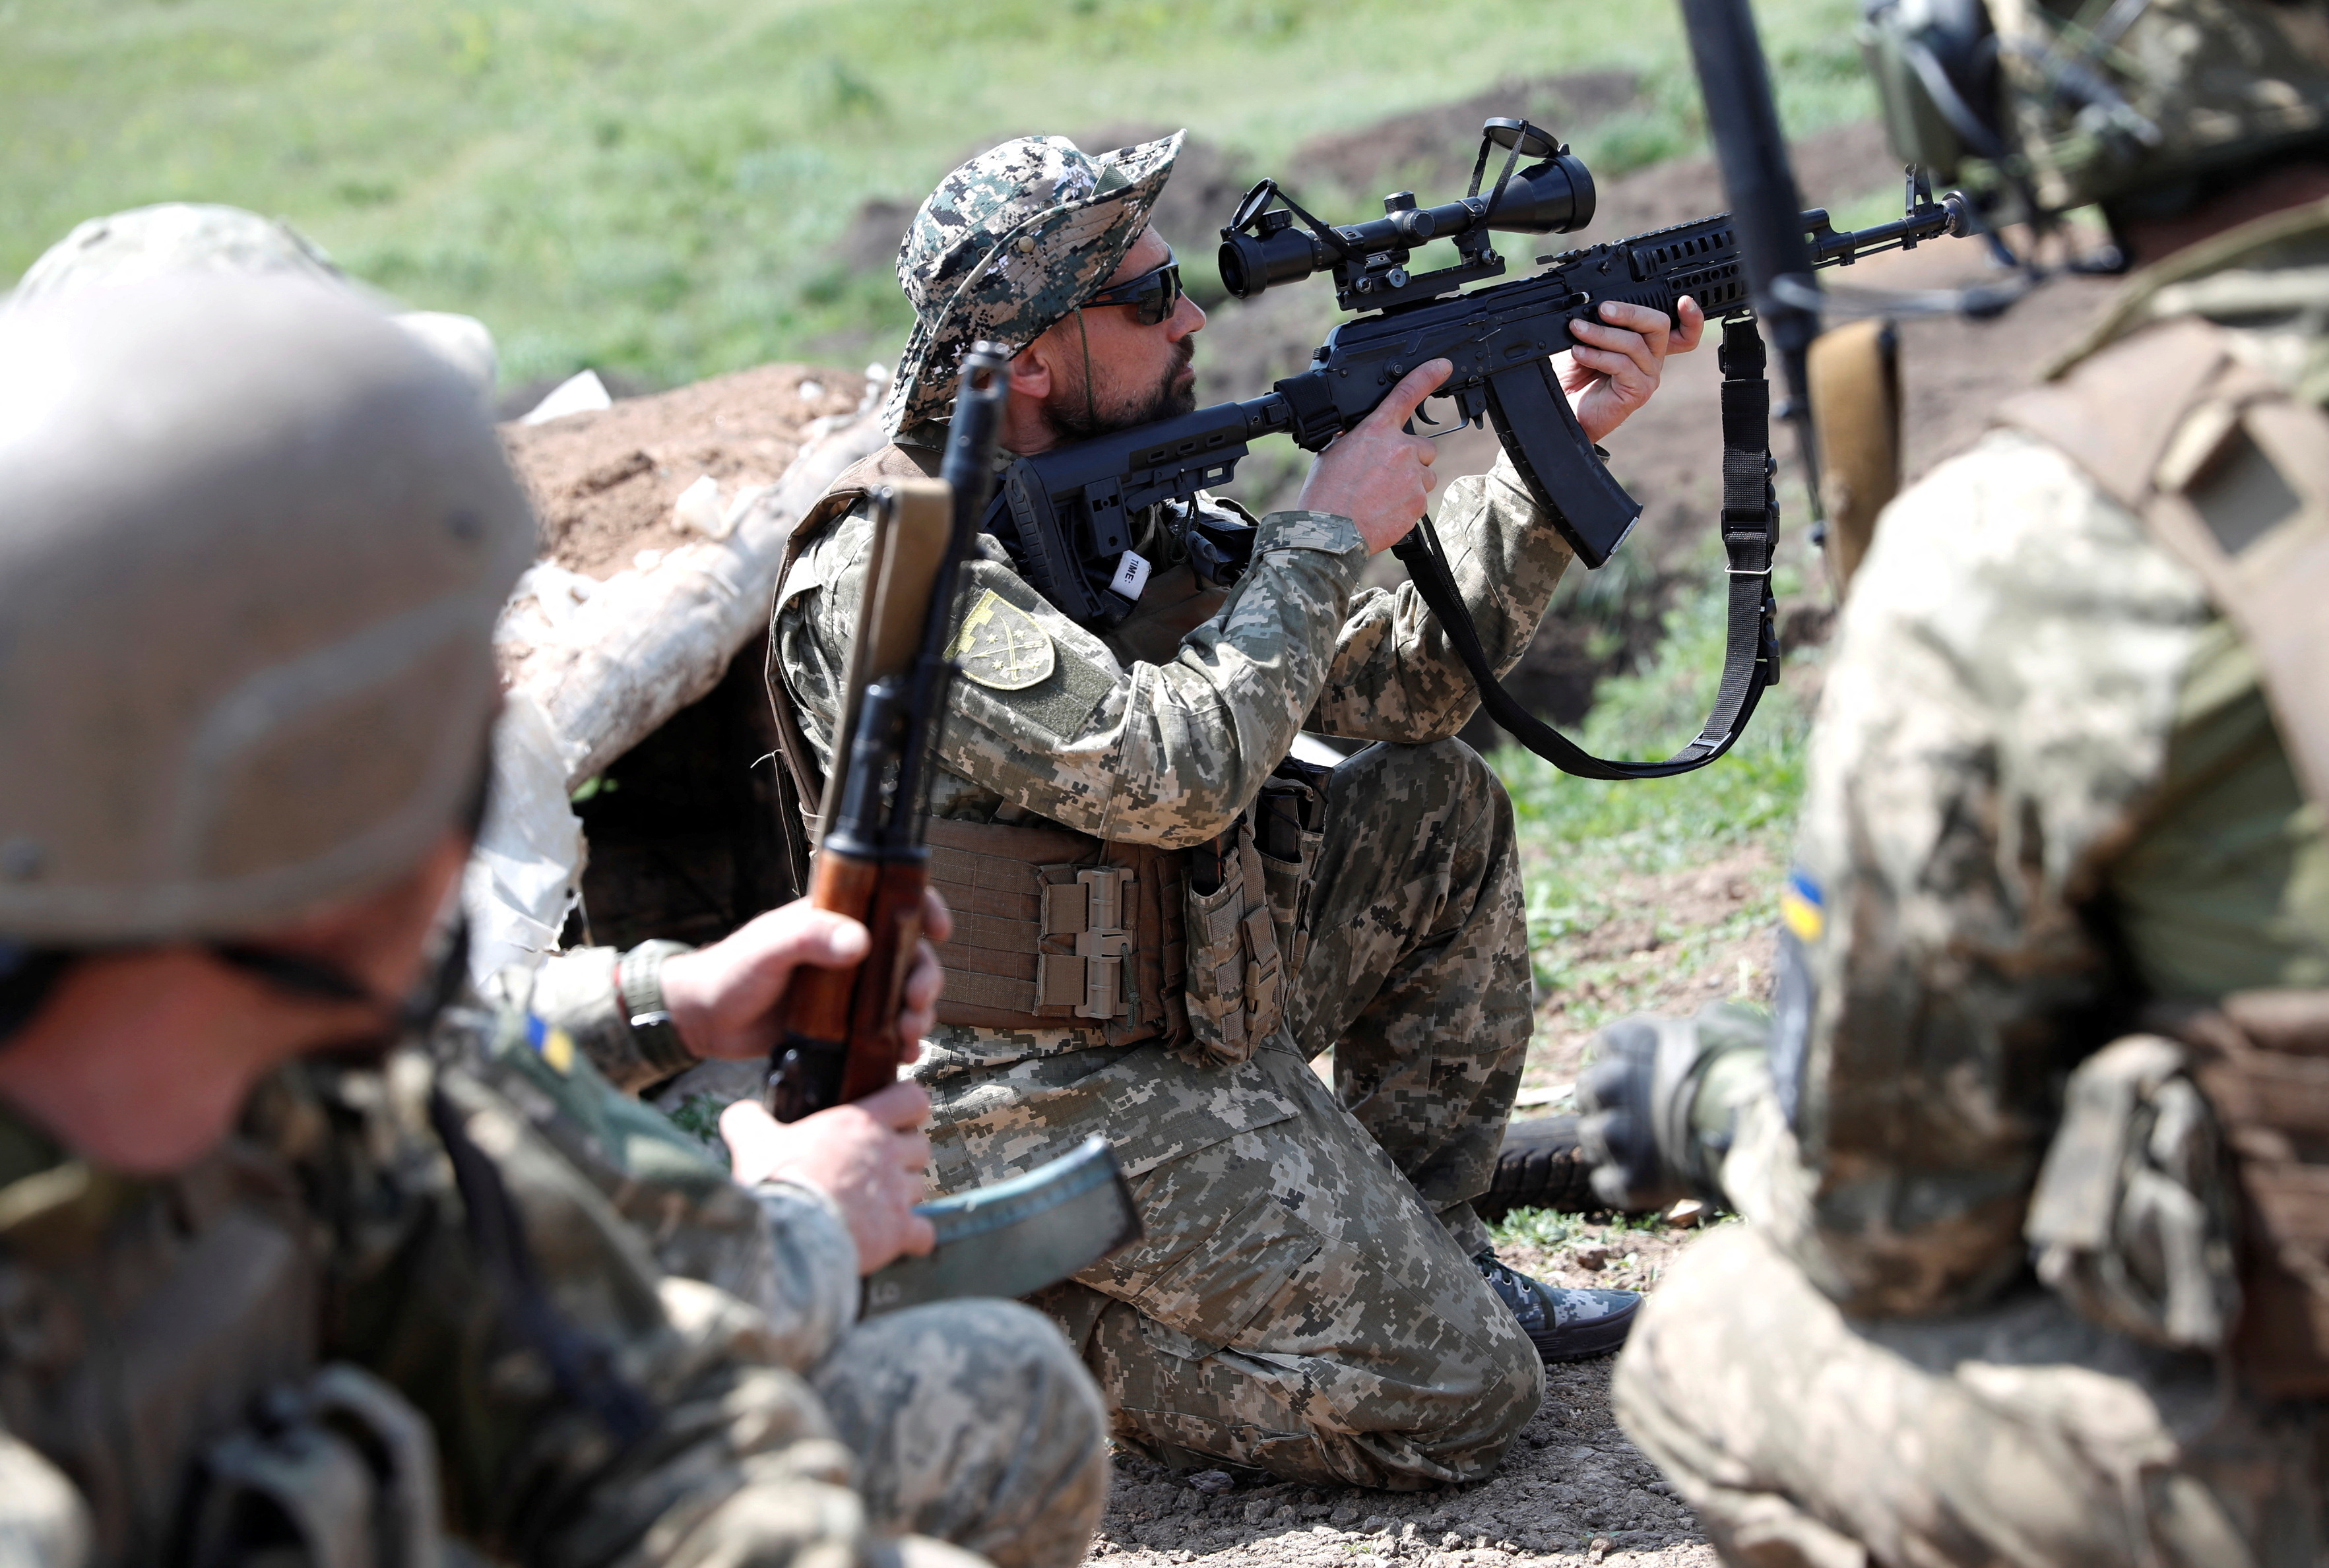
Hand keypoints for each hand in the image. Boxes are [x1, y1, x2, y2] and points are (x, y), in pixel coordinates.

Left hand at [658, 889, 952, 1063]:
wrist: (704, 1021)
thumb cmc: (730, 971)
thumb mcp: (767, 949)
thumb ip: (808, 938)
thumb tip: (859, 941)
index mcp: (836, 918)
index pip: (892, 900)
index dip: (925, 908)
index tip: (940, 930)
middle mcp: (850, 950)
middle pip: (910, 955)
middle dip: (926, 978)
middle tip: (917, 1004)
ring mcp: (850, 988)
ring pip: (903, 995)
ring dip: (918, 1014)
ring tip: (908, 1037)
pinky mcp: (845, 1024)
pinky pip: (885, 1030)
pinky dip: (900, 1042)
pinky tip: (902, 1055)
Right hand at [721, 1081, 937, 1272]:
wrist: (788, 1235)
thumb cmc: (777, 1182)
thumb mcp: (753, 1141)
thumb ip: (749, 1120)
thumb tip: (739, 1112)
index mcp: (860, 1123)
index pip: (912, 1098)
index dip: (908, 1106)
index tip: (895, 1116)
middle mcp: (886, 1153)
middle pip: (921, 1145)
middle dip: (905, 1155)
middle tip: (878, 1166)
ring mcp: (897, 1193)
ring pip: (921, 1186)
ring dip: (904, 1194)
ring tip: (877, 1203)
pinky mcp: (898, 1231)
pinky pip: (925, 1232)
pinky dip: (915, 1237)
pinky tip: (899, 1239)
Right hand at [1295, 359, 1450, 554]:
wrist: (1331, 531)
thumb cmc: (1326, 493)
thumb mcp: (1333, 453)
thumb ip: (1355, 439)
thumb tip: (1357, 436)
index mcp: (1376, 430)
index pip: (1407, 393)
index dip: (1428, 376)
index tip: (1443, 366)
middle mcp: (1400, 449)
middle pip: (1423, 448)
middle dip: (1410, 460)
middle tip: (1385, 477)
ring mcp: (1412, 476)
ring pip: (1424, 476)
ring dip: (1410, 483)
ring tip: (1382, 497)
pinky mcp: (1418, 502)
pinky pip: (1420, 499)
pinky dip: (1407, 505)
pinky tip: (1384, 511)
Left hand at [1561, 296, 1704, 443]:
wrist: (1563, 409)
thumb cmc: (1573, 377)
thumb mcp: (1587, 340)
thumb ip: (1600, 323)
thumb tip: (1596, 307)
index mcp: (1646, 345)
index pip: (1681, 331)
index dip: (1691, 317)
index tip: (1684, 300)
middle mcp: (1652, 360)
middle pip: (1660, 326)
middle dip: (1630, 312)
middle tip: (1603, 310)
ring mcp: (1647, 376)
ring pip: (1635, 343)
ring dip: (1602, 333)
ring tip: (1578, 330)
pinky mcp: (1638, 392)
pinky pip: (1622, 364)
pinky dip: (1598, 355)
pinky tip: (1579, 353)